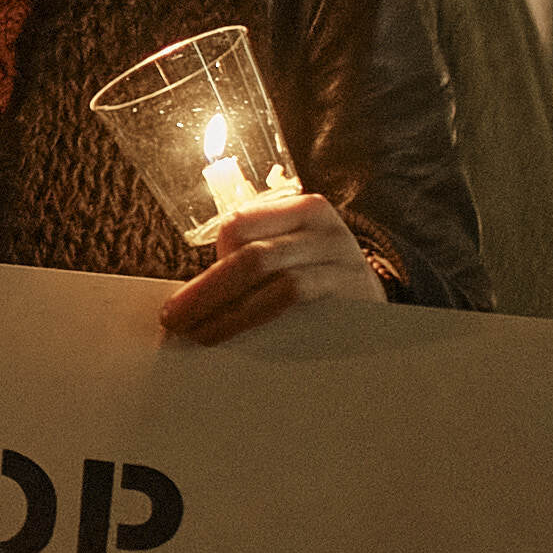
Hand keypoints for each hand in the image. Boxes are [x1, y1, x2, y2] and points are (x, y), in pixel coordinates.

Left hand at [158, 190, 382, 344]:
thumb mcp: (288, 257)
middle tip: (172, 323)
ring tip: (200, 338)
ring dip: (232, 316)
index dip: (208, 265)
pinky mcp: (356, 292)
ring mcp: (343, 259)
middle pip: (251, 258)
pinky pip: (304, 305)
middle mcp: (323, 226)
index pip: (238, 226)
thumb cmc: (317, 281)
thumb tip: (182, 304)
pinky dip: (266, 323)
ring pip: (278, 285)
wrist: (379, 303)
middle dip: (205, 294)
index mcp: (298, 208)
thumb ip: (246, 267)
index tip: (183, 302)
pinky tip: (245, 344)